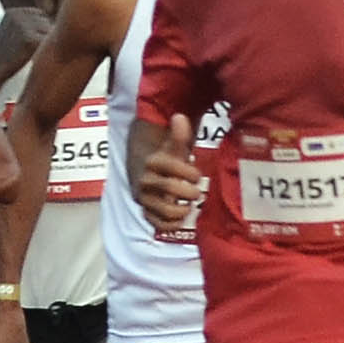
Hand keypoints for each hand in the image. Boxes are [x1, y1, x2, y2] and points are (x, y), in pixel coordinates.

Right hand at [133, 112, 205, 233]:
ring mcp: (146, 199)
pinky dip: (172, 224)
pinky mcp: (147, 213)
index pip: (171, 166)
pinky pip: (158, 224)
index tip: (198, 175)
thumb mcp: (172, 146)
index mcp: (153, 162)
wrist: (146, 173)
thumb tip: (179, 117)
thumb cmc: (167, 160)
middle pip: (169, 188)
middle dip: (189, 191)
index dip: (189, 172)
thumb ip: (178, 134)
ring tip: (189, 205)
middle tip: (197, 192)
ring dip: (182, 210)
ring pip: (164, 209)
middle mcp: (146, 181)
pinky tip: (182, 217)